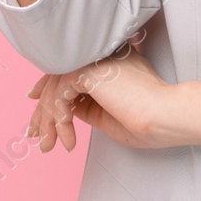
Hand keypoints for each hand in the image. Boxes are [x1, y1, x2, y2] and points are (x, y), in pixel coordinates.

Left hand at [25, 42, 183, 152]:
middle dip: (40, 109)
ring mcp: (93, 60)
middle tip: (34, 135)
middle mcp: (98, 55)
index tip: (33, 102)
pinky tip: (67, 138)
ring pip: (54, 86)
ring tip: (48, 145)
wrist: (166, 116)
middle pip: (56, 76)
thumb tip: (66, 107)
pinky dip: (58, 119)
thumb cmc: (148, 121)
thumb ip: (88, 105)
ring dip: (46, 120)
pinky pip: (59, 94)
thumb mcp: (108, 115)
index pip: (68, 68)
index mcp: (107, 61)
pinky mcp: (88, 71)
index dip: (47, 86)